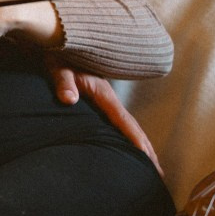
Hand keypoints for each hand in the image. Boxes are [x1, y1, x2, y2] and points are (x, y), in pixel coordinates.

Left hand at [47, 56, 162, 175]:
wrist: (55, 41)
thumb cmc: (55, 54)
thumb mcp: (57, 67)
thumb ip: (63, 83)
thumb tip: (68, 99)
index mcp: (102, 92)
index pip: (123, 121)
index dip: (135, 140)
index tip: (147, 158)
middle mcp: (108, 97)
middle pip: (132, 127)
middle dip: (146, 150)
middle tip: (159, 174)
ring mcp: (105, 98)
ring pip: (128, 125)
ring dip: (141, 145)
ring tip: (152, 166)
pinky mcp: (98, 99)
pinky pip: (118, 122)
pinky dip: (128, 136)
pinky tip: (128, 148)